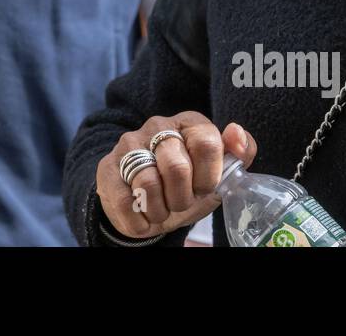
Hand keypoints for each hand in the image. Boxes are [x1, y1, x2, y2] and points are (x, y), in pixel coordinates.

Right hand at [96, 113, 256, 239]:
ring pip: (148, 183)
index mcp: (188, 123)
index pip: (206, 142)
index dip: (209, 175)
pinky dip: (139, 220)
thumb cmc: (187, 185)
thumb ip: (238, 153)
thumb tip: (237, 134)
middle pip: (176, 166)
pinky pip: (124, 200)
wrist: (145, 202)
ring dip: (160, 210)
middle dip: (183, 198)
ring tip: (161, 210)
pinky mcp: (107, 168)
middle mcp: (158, 126)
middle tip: (180, 203)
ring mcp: (129, 145)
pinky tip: (143, 217)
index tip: (204, 188)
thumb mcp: (217, 173)